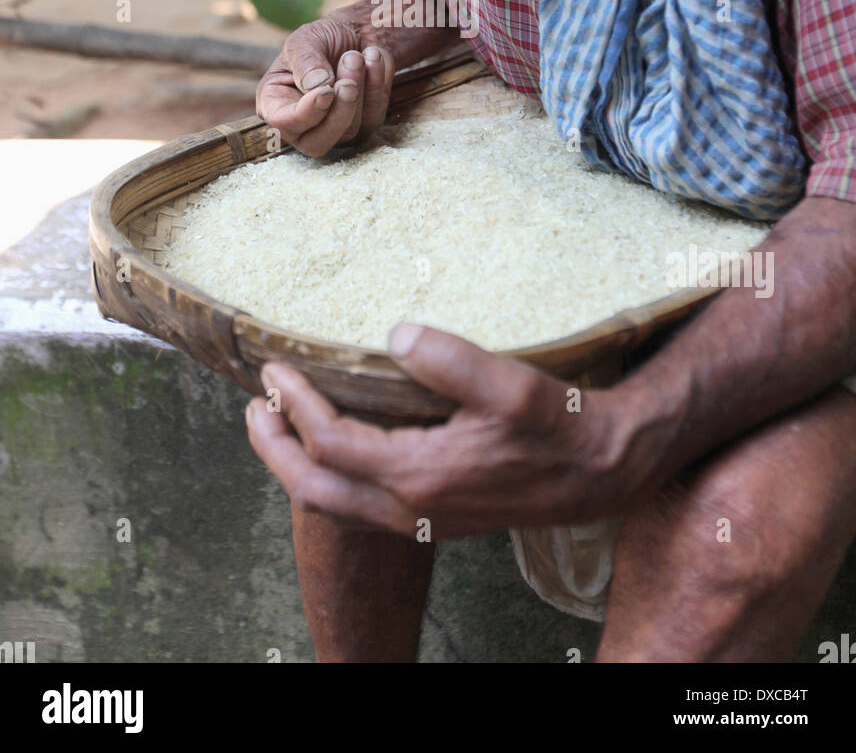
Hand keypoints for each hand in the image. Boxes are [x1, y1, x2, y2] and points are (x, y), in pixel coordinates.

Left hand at [246, 325, 642, 538]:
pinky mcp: (435, 519)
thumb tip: (395, 334)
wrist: (602, 473)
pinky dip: (330, 478)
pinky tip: (336, 448)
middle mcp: (412, 508)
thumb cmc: (560, 426)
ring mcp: (422, 520)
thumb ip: (449, 359)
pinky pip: (360, 508)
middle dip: (274, 449)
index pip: (332, 443)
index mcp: (420, 475)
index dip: (296, 406)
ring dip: (297, 466)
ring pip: (335, 505)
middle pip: (315, 489)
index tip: (274, 369)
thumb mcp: (511, 384)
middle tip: (253, 407)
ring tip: (277, 427)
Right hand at [255, 14, 393, 156]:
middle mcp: (301, 125)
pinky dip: (377, 85)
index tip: (327, 91)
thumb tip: (316, 87)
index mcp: (275, 103)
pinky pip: (374, 117)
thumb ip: (305, 62)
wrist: (358, 32)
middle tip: (349, 80)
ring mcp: (334, 130)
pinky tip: (373, 59)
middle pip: (316, 144)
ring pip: (350, 131)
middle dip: (339, 112)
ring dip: (360, 89)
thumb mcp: (306, 39)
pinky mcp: (363, 127)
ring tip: (356, 56)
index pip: (283, 124)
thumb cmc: (324, 38)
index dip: (306, 112)